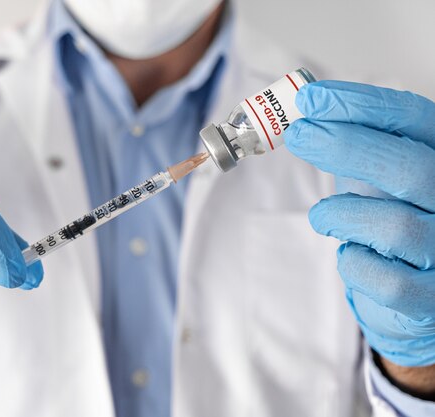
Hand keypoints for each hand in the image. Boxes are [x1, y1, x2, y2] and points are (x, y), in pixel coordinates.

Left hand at [284, 81, 434, 370]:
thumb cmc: (398, 224)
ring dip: (340, 215)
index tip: (311, 99)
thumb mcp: (386, 178)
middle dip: (345, 146)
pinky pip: (385, 280)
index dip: (360, 106)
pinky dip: (353, 262)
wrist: (421, 296)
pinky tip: (351, 254)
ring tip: (323, 217)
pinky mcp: (433, 300)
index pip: (416, 120)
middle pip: (410, 168)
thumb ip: (362, 150)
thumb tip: (308, 115)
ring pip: (394, 226)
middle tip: (300, 136)